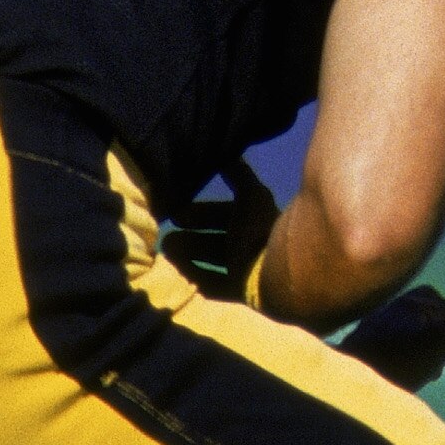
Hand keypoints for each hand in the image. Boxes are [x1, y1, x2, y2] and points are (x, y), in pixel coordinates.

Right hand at [160, 158, 280, 302]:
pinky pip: (216, 285)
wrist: (279, 270)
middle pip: (215, 239)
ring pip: (213, 261)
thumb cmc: (261, 228)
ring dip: (189, 257)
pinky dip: (198, 279)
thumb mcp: (250, 195)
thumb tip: (226, 154)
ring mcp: (247, 267)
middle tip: (165, 238)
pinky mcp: (244, 291)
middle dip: (190, 237)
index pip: (222, 213)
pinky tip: (177, 276)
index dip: (200, 212)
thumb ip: (238, 174)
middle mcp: (250, 242)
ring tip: (165, 254)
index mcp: (252, 218)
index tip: (175, 212)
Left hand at [336, 286, 444, 389]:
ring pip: (412, 338)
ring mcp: (373, 334)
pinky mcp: (360, 356)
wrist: (340, 386)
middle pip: (433, 320)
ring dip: (429, 355)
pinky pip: (392, 354)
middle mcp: (391, 312)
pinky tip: (402, 385)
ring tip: (430, 376)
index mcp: (413, 302)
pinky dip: (407, 366)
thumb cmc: (394, 359)